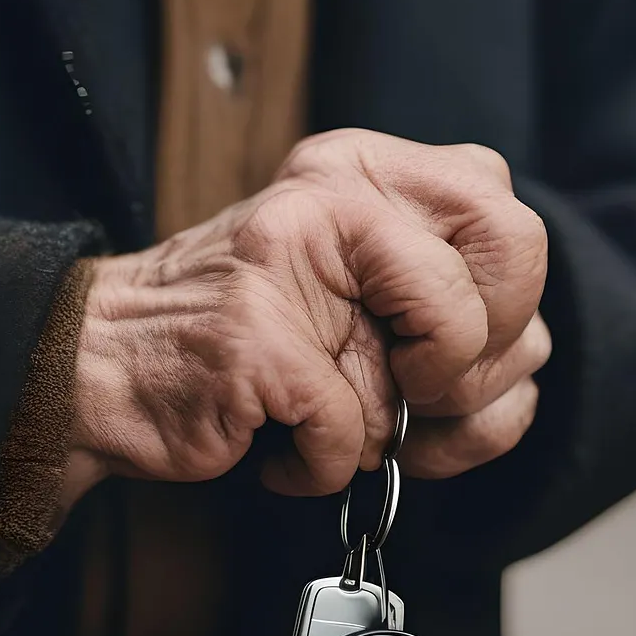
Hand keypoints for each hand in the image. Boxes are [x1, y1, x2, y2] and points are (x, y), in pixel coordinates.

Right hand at [62, 130, 548, 506]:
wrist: (108, 365)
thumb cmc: (255, 341)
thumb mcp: (364, 292)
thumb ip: (453, 303)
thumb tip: (527, 364)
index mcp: (371, 171)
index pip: (514, 223)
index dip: (508, 310)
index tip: (445, 351)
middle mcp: (339, 192)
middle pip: (516, 258)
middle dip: (477, 361)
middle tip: (410, 391)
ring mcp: (292, 258)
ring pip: (443, 365)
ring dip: (398, 431)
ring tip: (339, 415)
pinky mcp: (254, 336)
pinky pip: (354, 433)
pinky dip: (322, 465)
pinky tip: (283, 440)